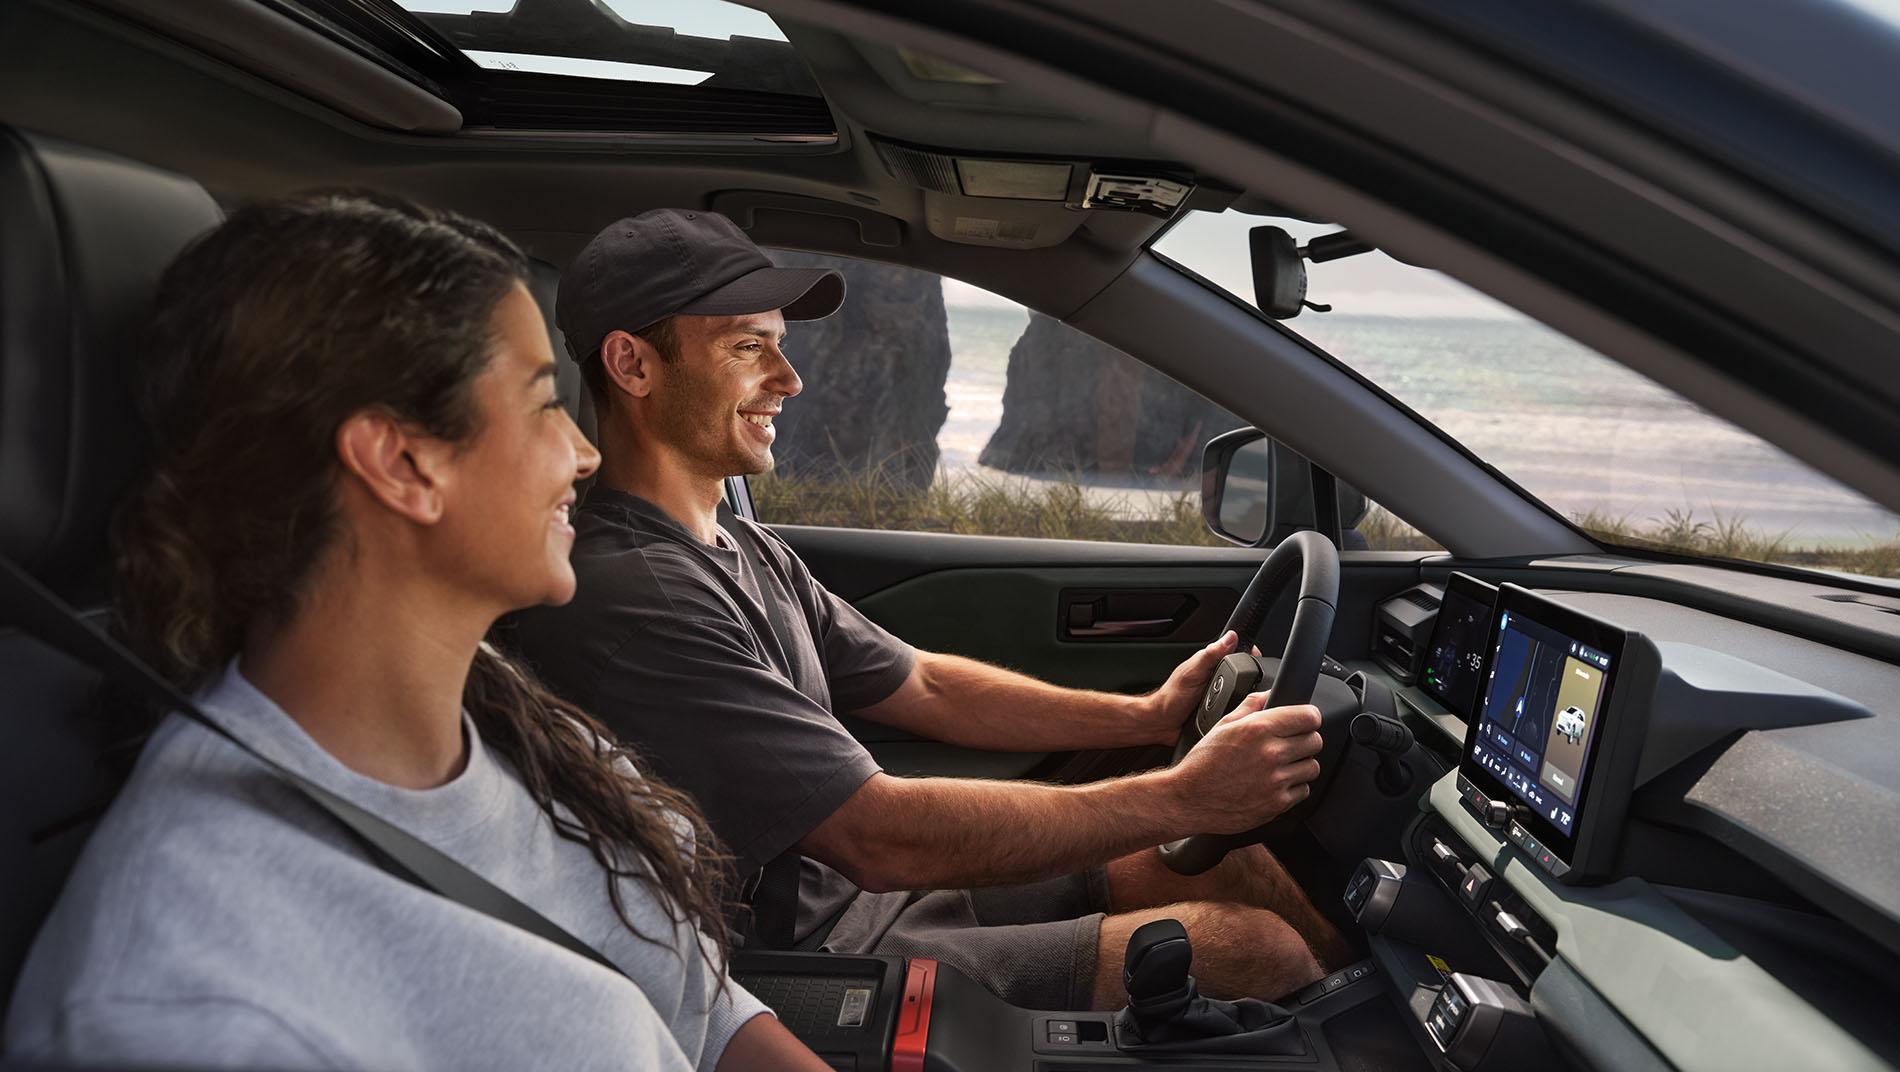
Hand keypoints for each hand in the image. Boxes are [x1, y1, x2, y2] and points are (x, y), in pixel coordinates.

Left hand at [1138, 630, 1259, 744]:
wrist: (1162, 724)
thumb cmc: (1171, 696)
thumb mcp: (1192, 671)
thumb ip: (1210, 654)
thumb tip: (1230, 636)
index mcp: (1212, 664)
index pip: (1238, 653)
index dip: (1251, 654)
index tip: (1259, 659)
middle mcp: (1218, 679)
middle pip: (1246, 675)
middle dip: (1252, 680)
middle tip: (1252, 687)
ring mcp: (1221, 696)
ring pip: (1245, 695)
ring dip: (1247, 700)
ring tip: (1244, 703)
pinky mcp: (1222, 712)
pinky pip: (1238, 711)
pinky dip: (1240, 713)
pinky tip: (1238, 716)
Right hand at [1166, 695, 1323, 833]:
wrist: (1189, 800)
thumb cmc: (1202, 764)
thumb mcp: (1222, 725)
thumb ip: (1250, 705)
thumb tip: (1269, 694)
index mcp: (1258, 729)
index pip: (1309, 716)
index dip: (1308, 716)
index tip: (1304, 720)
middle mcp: (1270, 753)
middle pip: (1315, 741)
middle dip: (1305, 739)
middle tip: (1290, 743)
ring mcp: (1276, 781)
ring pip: (1312, 767)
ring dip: (1301, 764)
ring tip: (1282, 765)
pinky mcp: (1278, 803)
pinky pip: (1304, 790)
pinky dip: (1294, 787)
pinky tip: (1276, 783)